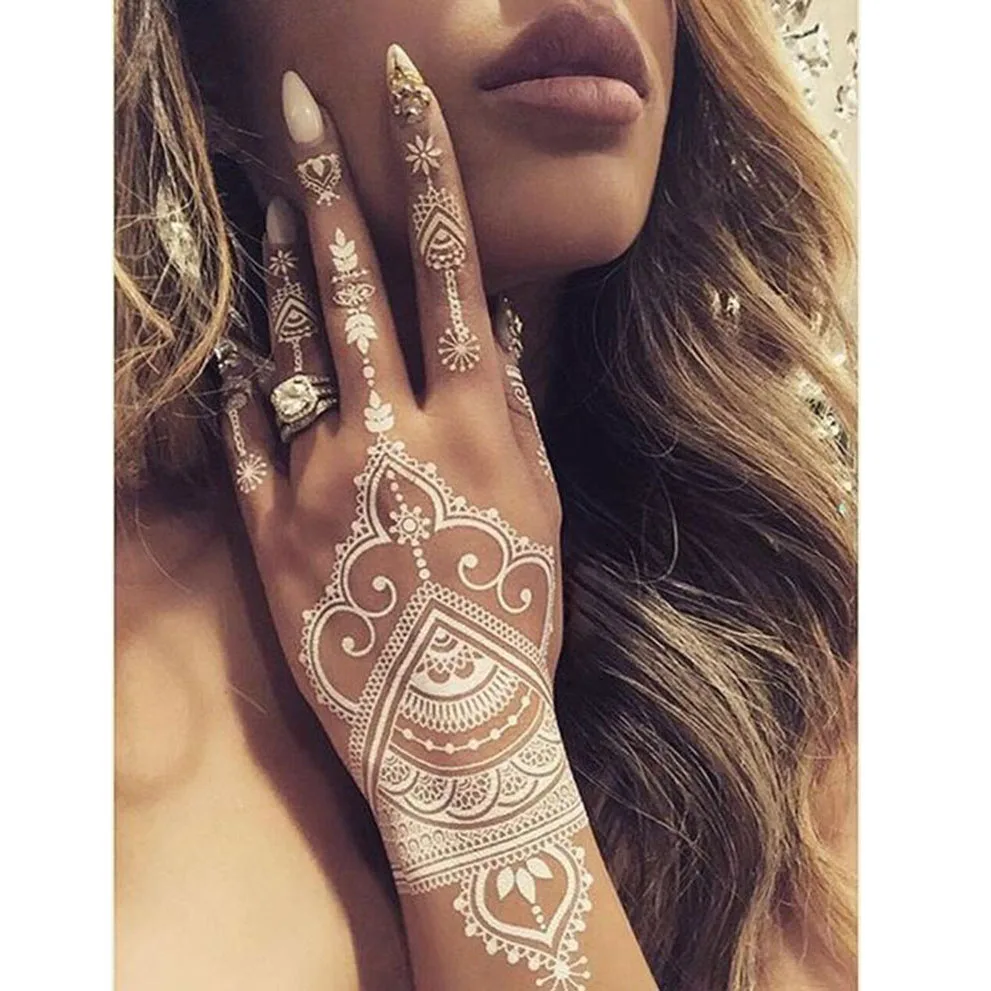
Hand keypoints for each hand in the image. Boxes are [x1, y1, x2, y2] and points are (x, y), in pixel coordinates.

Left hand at [215, 48, 602, 990]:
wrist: (452, 730)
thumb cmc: (513, 619)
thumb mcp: (539, 507)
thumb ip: (510, 407)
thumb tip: (496, 321)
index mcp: (471, 423)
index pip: (449, 267)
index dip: (426, 172)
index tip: (402, 96)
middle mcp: (391, 432)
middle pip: (351, 283)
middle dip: (326, 181)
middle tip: (297, 107)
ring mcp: (320, 479)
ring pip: (289, 346)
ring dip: (283, 268)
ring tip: (277, 209)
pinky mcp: (270, 530)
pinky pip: (245, 435)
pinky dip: (245, 385)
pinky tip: (246, 350)